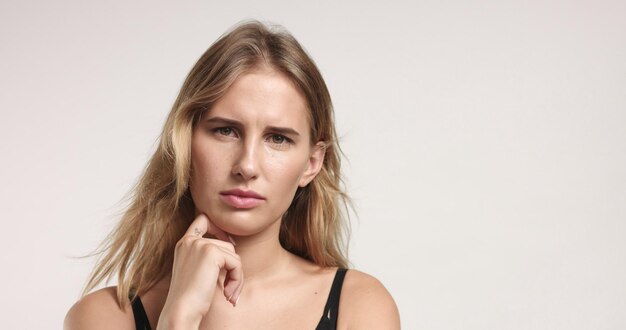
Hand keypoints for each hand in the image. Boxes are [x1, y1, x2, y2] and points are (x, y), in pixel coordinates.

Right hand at [157, 214, 242, 328]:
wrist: (181, 310)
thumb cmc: (190, 297)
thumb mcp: (196, 270)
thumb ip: (208, 255)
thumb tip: (233, 245)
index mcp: (184, 243)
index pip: (202, 220)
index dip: (219, 228)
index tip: (230, 244)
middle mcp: (190, 240)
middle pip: (227, 244)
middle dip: (233, 267)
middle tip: (230, 288)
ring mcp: (200, 245)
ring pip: (234, 255)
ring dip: (236, 276)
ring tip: (228, 293)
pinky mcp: (212, 253)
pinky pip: (236, 263)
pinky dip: (237, 280)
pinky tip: (228, 294)